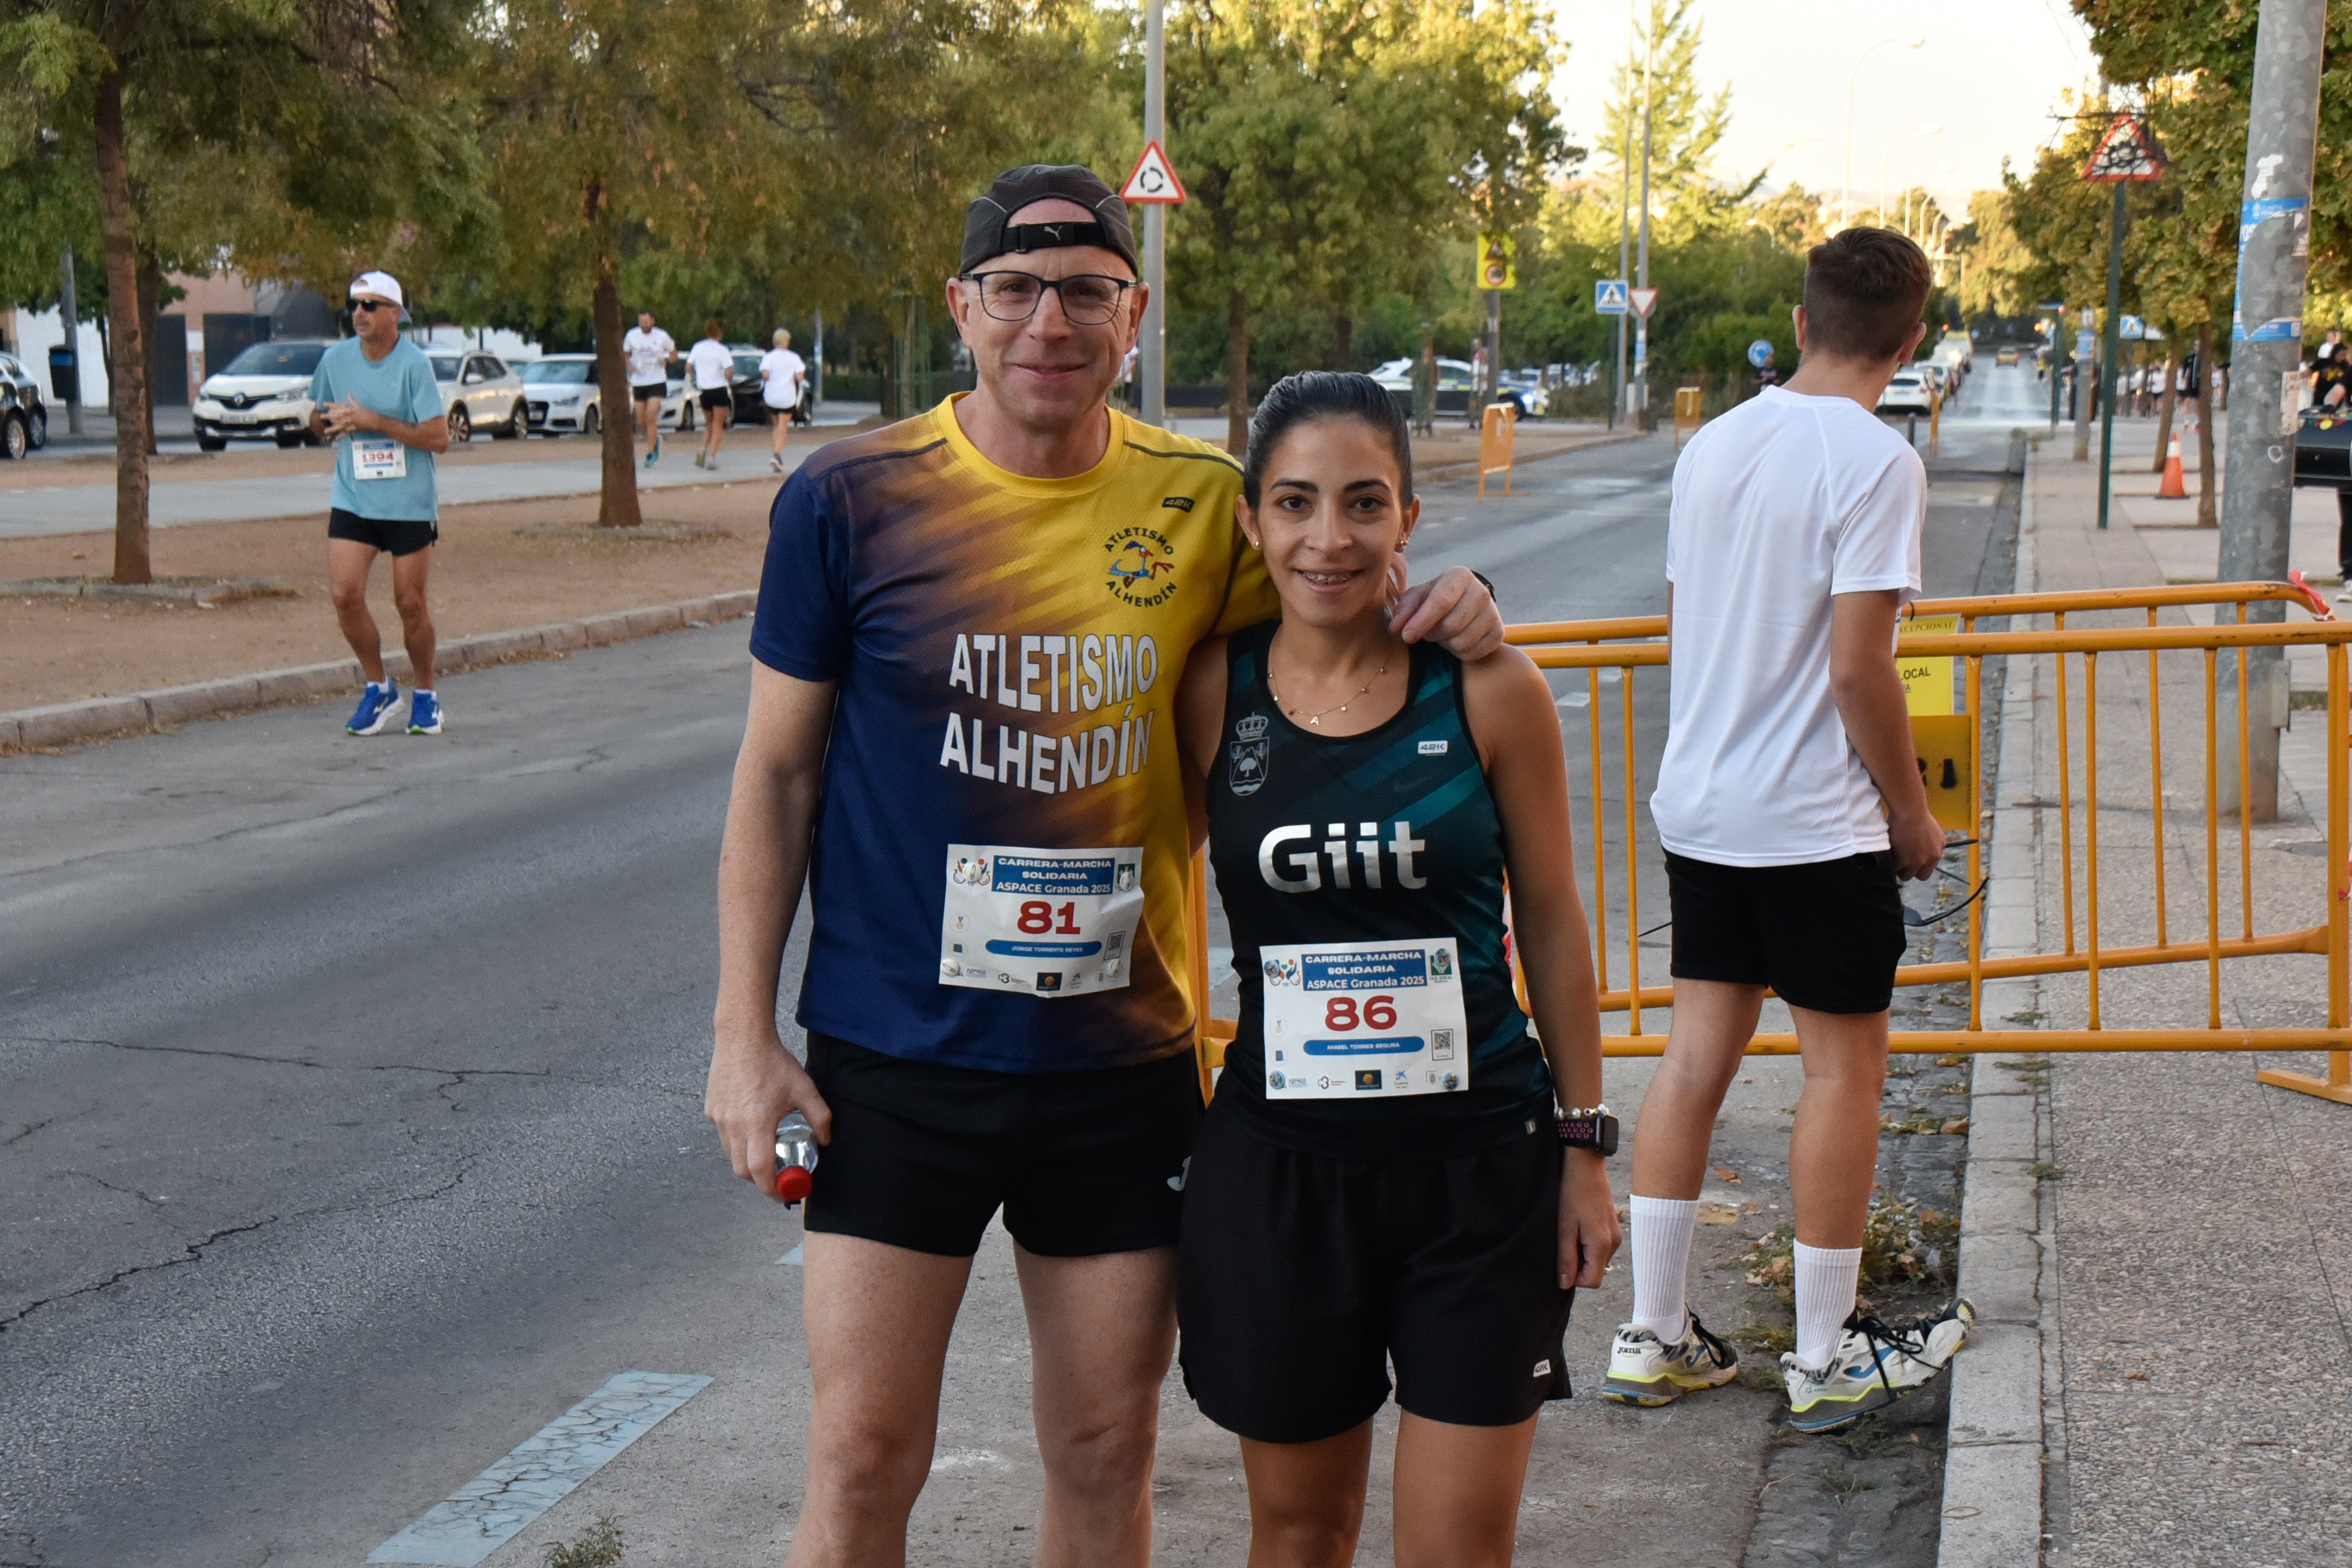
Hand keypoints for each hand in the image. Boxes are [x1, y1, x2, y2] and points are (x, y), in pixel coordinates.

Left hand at [320, 398, 380, 437]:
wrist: (372, 420)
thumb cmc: (366, 412)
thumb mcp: (358, 405)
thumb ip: (352, 401)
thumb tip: (349, 394)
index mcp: (348, 409)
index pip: (337, 406)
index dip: (330, 405)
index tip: (324, 404)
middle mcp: (347, 416)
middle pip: (335, 416)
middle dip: (328, 416)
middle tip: (321, 416)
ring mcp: (349, 423)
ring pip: (338, 426)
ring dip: (332, 429)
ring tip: (325, 431)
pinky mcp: (352, 429)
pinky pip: (345, 433)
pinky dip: (341, 436)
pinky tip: (336, 439)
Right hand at [704, 1028, 832, 1202]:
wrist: (742, 1037)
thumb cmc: (774, 1062)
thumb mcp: (805, 1088)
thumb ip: (820, 1117)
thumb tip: (825, 1141)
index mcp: (757, 1122)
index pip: (759, 1171)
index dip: (772, 1189)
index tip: (784, 1194)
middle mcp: (733, 1125)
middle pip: (742, 1171)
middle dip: (760, 1181)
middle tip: (777, 1177)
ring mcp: (719, 1119)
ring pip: (730, 1155)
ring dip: (747, 1162)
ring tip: (766, 1151)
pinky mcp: (711, 1111)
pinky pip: (723, 1137)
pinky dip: (737, 1142)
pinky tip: (752, 1127)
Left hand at [1393, 563, 1504, 658]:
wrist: (1466, 604)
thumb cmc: (1436, 598)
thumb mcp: (1417, 597)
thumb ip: (1404, 609)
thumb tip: (1396, 628)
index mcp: (1460, 576)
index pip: (1441, 601)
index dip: (1422, 622)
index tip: (1406, 636)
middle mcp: (1481, 591)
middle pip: (1451, 625)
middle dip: (1432, 634)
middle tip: (1427, 632)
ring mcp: (1493, 613)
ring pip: (1461, 642)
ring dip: (1445, 644)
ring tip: (1442, 635)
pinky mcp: (1498, 633)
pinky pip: (1473, 653)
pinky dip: (1458, 653)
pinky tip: (1455, 641)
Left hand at [1557, 1151, 1620, 1289]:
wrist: (1585, 1164)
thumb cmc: (1572, 1192)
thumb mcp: (1563, 1227)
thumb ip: (1566, 1257)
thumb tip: (1565, 1283)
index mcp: (1602, 1244)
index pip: (1592, 1281)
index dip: (1574, 1278)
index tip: (1562, 1259)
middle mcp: (1614, 1242)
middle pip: (1596, 1271)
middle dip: (1578, 1264)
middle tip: (1564, 1241)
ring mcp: (1615, 1233)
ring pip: (1598, 1259)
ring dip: (1583, 1253)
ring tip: (1570, 1230)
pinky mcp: (1613, 1225)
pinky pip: (1601, 1246)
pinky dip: (1588, 1243)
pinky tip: (1578, 1224)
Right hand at [1890, 806, 1945, 881]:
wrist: (1910, 811)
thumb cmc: (1917, 814)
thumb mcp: (1932, 831)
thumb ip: (1930, 844)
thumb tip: (1921, 849)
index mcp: (1938, 850)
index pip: (1931, 867)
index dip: (1921, 865)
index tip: (1913, 861)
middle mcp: (1930, 858)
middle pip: (1922, 876)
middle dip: (1912, 871)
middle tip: (1902, 863)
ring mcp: (1917, 861)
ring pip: (1907, 876)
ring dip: (1900, 870)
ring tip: (1892, 861)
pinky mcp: (1904, 861)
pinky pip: (1895, 870)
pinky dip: (1890, 865)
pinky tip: (1887, 858)